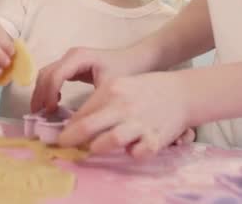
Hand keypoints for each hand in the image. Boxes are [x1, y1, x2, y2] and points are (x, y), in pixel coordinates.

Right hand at [31, 47, 151, 113]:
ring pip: (46, 75)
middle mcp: (70, 56)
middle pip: (46, 73)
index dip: (49, 94)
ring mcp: (69, 60)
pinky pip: (53, 77)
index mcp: (78, 57)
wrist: (137, 59)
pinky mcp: (71, 66)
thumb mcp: (110, 89)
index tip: (51, 112)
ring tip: (42, 112)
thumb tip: (76, 124)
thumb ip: (92, 104)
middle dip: (40, 94)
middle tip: (38, 115)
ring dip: (42, 93)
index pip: (56, 75)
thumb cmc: (126, 71)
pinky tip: (53, 104)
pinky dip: (48, 90)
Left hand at [58, 72, 191, 158]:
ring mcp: (139, 122)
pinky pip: (137, 153)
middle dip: (71, 139)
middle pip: (88, 126)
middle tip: (63, 145)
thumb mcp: (118, 86)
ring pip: (110, 140)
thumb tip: (75, 124)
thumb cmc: (143, 91)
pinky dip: (130, 154)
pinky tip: (128, 150)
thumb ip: (99, 102)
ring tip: (94, 148)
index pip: (83, 112)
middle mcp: (123, 106)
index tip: (60, 135)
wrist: (181, 92)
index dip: (68, 126)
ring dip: (98, 147)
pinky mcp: (155, 138)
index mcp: (112, 90)